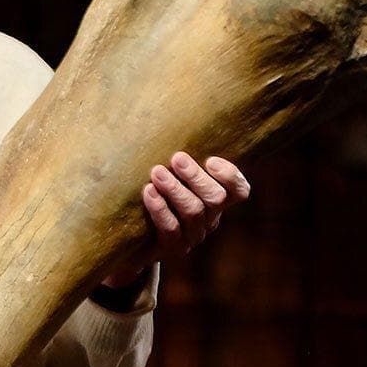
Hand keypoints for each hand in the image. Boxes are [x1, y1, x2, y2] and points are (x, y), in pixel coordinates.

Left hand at [100, 153, 251, 288]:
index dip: (230, 176)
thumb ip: (176, 158)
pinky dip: (160, 209)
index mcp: (216, 200)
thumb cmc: (150, 193)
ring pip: (194, 212)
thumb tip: (169, 116)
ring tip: (157, 172)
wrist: (128, 239)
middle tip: (176, 158)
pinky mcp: (171, 249)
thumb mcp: (168, 174)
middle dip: (196, 177)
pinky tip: (148, 192)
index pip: (239, 191)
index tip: (210, 160)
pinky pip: (171, 230)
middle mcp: (209, 219)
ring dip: (175, 189)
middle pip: (216, 199)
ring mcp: (192, 236)